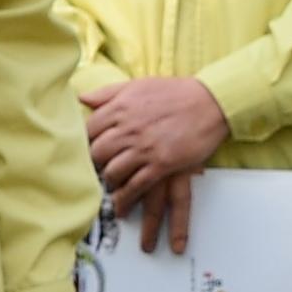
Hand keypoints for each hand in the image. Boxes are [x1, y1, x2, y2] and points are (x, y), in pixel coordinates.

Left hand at [83, 78, 226, 242]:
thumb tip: (82, 97)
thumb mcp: (138, 85)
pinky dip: (126, 199)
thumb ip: (108, 93)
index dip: (82, 143)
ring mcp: (145, 148)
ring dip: (109, 184)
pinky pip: (136, 186)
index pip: (88, 130)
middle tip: (93, 174)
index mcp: (120, 108)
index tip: (81, 152)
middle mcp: (128, 129)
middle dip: (93, 166)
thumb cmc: (175, 92)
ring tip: (109, 189)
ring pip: (113, 172)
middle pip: (97, 154)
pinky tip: (121, 207)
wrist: (210, 102)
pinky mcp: (162, 164)